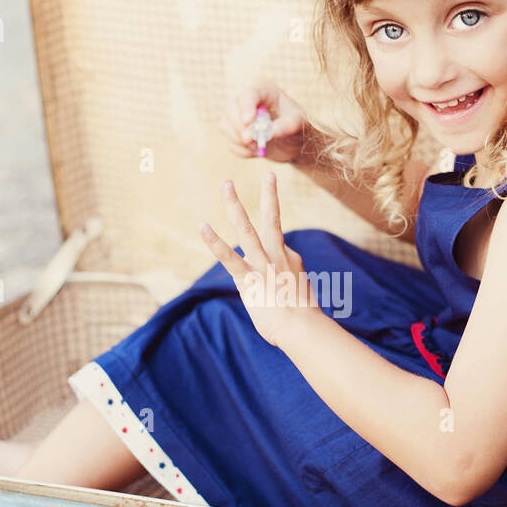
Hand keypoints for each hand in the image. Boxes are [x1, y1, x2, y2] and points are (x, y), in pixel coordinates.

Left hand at [200, 173, 320, 347]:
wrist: (304, 331)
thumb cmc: (302, 323)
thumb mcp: (298, 298)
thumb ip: (288, 286)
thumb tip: (281, 285)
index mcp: (291, 260)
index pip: (276, 245)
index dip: (272, 258)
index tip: (277, 280)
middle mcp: (279, 256)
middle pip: (272, 220)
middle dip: (269, 196)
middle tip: (269, 175)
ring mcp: (263, 265)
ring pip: (248, 229)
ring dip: (235, 205)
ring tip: (226, 183)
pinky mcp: (248, 279)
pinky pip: (229, 257)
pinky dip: (215, 241)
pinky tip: (203, 227)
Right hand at [217, 81, 310, 164]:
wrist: (295, 144)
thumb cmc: (299, 127)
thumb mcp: (299, 124)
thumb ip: (288, 125)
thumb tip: (273, 131)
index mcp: (264, 91)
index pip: (248, 94)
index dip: (246, 107)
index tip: (249, 122)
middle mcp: (248, 101)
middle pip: (231, 108)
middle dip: (239, 126)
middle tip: (250, 140)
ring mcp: (239, 117)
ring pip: (225, 124)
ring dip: (238, 139)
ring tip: (257, 147)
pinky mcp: (237, 134)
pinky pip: (230, 142)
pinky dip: (241, 150)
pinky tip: (256, 152)